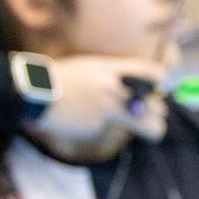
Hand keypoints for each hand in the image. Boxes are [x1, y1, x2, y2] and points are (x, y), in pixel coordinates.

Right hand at [31, 56, 168, 145]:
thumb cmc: (63, 77)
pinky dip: (102, 125)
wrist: (36, 93)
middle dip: (160, 113)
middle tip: (160, 116)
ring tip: (155, 131)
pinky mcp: (97, 126)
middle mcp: (114, 90)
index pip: (152, 74)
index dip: (162, 81)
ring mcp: (106, 110)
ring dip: (152, 128)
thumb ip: (115, 75)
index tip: (162, 87)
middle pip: (155, 106)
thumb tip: (136, 88)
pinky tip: (87, 118)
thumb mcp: (92, 67)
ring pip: (144, 125)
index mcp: (112, 70)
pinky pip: (108, 128)